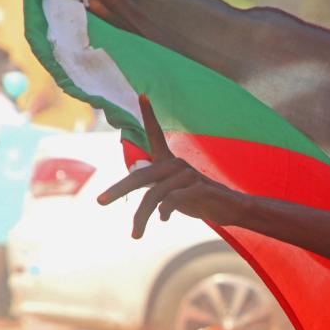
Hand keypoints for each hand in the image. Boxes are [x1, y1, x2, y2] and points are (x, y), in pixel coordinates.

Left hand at [97, 94, 230, 238]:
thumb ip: (157, 190)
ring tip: (136, 234)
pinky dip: (164, 212)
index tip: (142, 94)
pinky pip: (170, 201)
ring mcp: (187, 175)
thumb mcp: (174, 194)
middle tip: (100, 201)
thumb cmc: (200, 200)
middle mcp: (177, 164)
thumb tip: (144, 201)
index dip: (149, 115)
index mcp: (171, 161)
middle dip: (118, 189)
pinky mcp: (197, 188)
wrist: (230, 208)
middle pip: (140, 175)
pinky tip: (165, 219)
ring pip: (153, 195)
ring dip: (141, 217)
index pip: (157, 134)